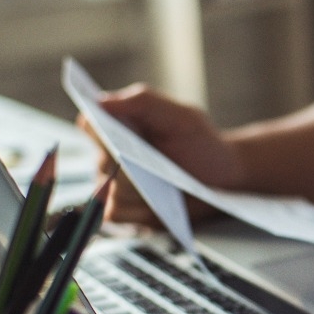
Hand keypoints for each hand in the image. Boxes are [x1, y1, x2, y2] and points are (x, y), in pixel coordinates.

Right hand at [77, 84, 238, 225]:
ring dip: (131, 187)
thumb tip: (100, 101)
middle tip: (142, 162)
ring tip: (159, 183)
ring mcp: (116, 186)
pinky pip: (115, 212)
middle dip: (121, 162)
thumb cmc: (200, 142)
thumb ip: (143, 102)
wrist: (223, 176)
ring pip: (106, 190)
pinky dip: (134, 209)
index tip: (113, 134)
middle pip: (100, 161)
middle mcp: (110, 157)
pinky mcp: (128, 211)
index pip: (90, 125)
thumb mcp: (180, 116)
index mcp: (118, 128)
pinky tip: (157, 203)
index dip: (96, 128)